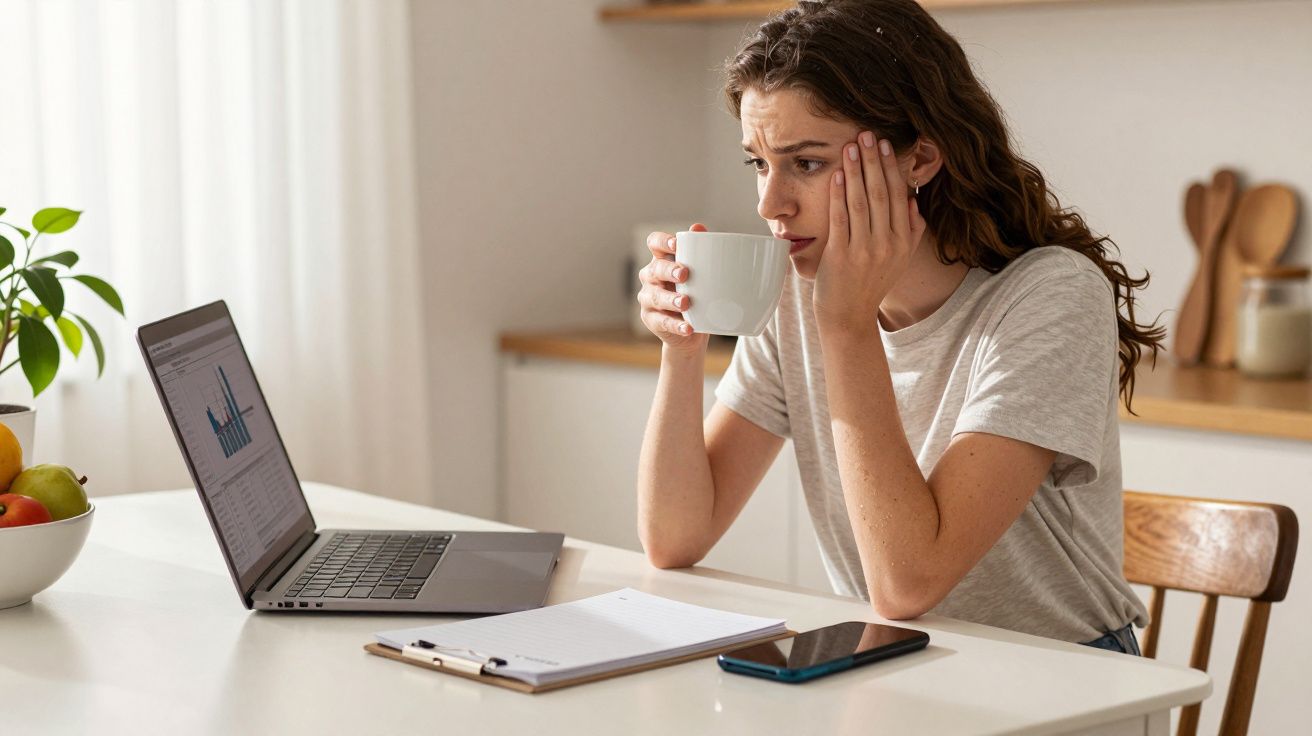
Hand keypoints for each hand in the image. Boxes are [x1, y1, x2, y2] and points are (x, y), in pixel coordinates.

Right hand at [638, 223, 710, 353]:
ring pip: (656, 296)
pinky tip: (688, 327)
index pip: (654, 243)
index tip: (677, 244)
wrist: (692, 331)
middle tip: (684, 274)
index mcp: (661, 259)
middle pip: (655, 269)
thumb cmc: (696, 294)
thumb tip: (699, 228)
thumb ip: (699, 251)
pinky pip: (661, 322)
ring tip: (686, 303)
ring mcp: (648, 299)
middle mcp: (650, 277)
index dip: (662, 242)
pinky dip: (676, 325)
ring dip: (670, 299)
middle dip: (669, 270)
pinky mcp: (651, 320)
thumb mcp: (700, 273)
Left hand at [812, 132, 926, 333]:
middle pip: (882, 193)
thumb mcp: (898, 261)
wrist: (849, 318)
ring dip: (855, 171)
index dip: (892, 167)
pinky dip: (838, 195)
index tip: (886, 144)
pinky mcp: (840, 256)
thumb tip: (914, 202)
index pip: (900, 196)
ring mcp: (864, 251)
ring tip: (850, 147)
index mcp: (903, 242)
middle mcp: (887, 245)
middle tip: (867, 134)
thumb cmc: (870, 285)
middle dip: (874, 161)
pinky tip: (835, 175)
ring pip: (861, 202)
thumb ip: (911, 233)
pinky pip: (840, 219)